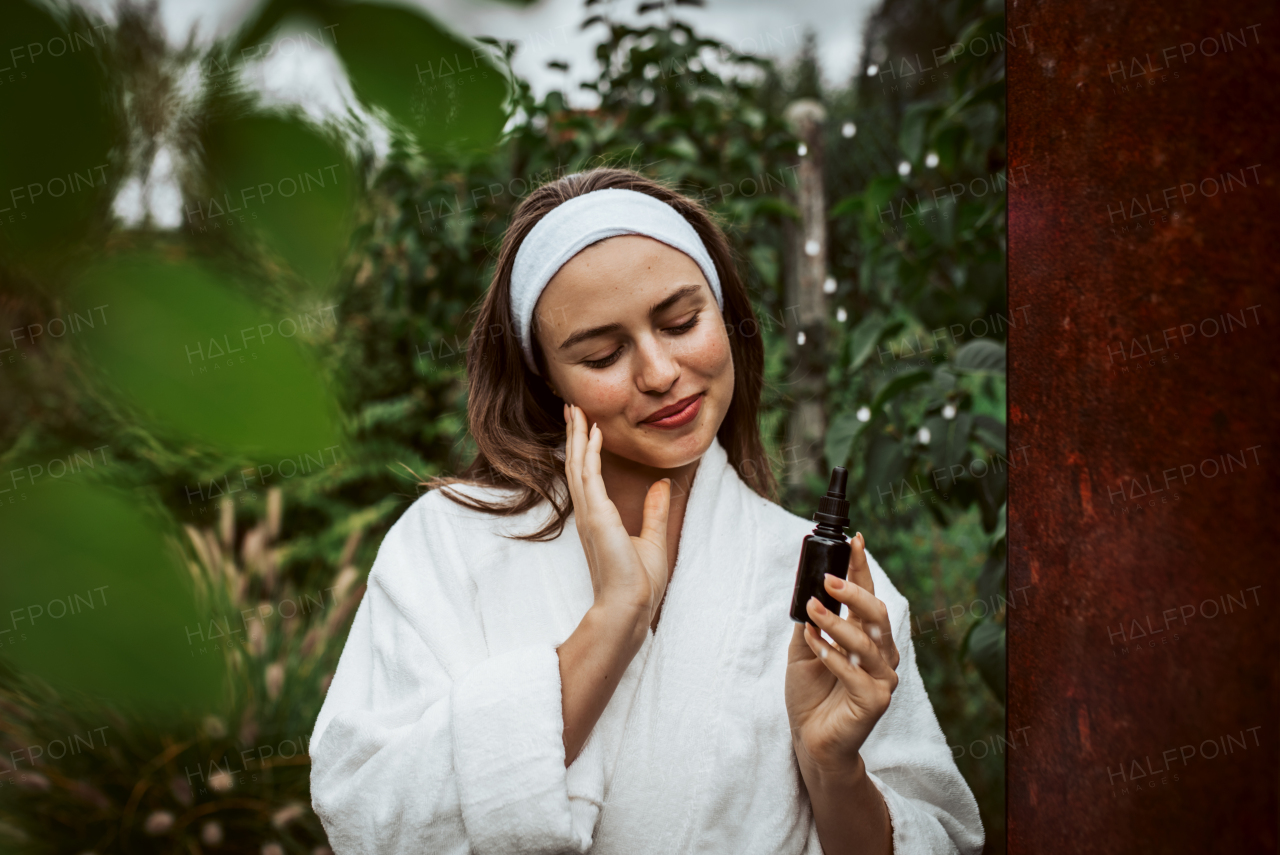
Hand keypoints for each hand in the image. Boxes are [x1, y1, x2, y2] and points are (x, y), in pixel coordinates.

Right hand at [563, 402, 671, 625]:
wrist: (631, 606)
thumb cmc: (639, 583)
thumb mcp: (653, 538)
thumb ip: (656, 510)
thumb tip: (662, 485)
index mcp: (599, 520)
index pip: (587, 476)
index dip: (584, 449)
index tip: (585, 426)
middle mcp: (589, 514)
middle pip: (576, 464)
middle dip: (574, 434)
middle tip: (572, 407)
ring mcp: (590, 514)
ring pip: (578, 465)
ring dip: (577, 436)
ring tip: (576, 410)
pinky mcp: (597, 517)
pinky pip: (589, 477)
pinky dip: (588, 453)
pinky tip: (592, 433)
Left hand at [785, 532, 900, 773]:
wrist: (810, 739)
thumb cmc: (811, 694)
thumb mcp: (804, 649)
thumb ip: (811, 622)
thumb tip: (809, 590)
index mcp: (866, 638)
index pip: (868, 596)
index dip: (862, 568)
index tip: (855, 540)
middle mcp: (880, 655)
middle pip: (877, 614)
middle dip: (853, 593)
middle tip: (828, 580)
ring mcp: (882, 679)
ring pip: (866, 642)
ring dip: (836, 623)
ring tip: (812, 611)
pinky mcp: (874, 701)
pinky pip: (854, 673)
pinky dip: (831, 655)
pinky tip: (814, 644)